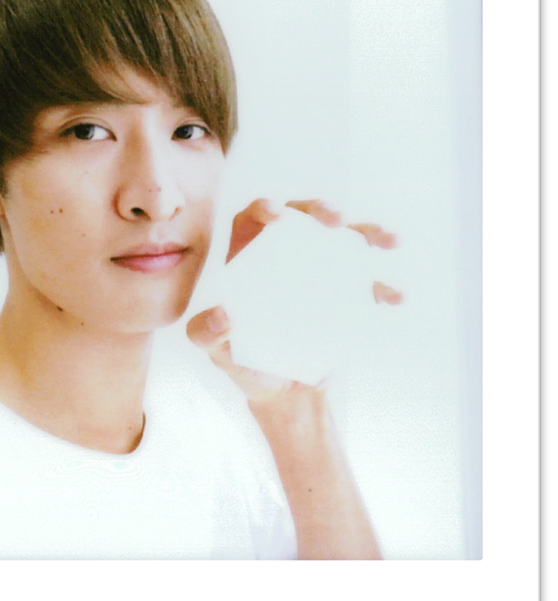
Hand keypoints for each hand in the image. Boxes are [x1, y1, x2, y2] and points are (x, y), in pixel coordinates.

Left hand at [188, 197, 387, 558]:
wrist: (282, 393)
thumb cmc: (243, 363)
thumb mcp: (217, 352)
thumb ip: (205, 334)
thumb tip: (224, 315)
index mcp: (248, 257)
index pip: (252, 219)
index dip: (264, 207)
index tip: (278, 214)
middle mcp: (285, 255)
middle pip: (303, 218)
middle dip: (322, 209)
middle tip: (336, 219)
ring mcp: (319, 271)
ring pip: (344, 239)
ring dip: (368, 232)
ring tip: (387, 240)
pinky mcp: (345, 293)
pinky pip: (368, 282)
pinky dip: (384, 286)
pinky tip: (396, 297)